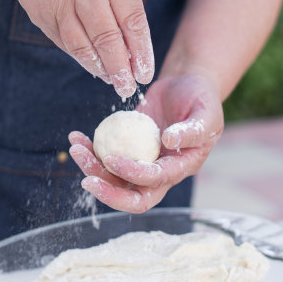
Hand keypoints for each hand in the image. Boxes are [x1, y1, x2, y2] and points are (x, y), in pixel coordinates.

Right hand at [3, 0, 153, 96]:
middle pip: (105, 36)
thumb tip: (135, 50)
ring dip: (101, 69)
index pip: (131, 16)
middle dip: (120, 68)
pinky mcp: (41, 15)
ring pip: (82, 45)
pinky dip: (84, 59)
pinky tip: (96, 68)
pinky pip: (66, 44)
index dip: (141, 49)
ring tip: (115, 81)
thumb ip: (122, 0)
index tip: (146, 72)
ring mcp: (57, 0)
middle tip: (129, 87)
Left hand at [68, 72, 223, 212]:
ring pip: (114, 179)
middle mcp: (160, 172)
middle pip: (132, 196)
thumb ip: (192, 130)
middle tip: (86, 179)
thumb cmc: (202, 99)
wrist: (186, 85)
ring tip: (76, 148)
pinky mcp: (128, 148)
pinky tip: (77, 137)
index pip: (155, 181)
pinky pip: (106, 156)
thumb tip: (169, 142)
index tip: (111, 157)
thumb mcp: (206, 113)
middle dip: (108, 192)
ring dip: (92, 169)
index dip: (132, 174)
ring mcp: (142, 161)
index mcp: (181, 167)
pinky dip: (90, 150)